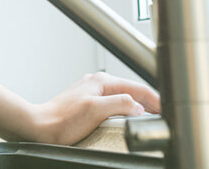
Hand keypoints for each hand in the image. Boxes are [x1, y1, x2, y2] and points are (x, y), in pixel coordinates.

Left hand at [30, 72, 160, 145]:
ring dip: (139, 105)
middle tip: (165, 113)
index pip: (137, 88)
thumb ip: (120, 103)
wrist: (40, 126)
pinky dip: (127, 109)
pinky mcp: (89, 103)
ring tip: (153, 114)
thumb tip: (139, 106)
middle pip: (132, 91)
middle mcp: (98, 84)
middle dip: (150, 101)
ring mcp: (93, 93)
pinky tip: (130, 117)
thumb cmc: (62, 120)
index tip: (167, 109)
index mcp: (102, 81)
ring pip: (124, 96)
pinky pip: (115, 103)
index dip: (155, 99)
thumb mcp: (96, 110)